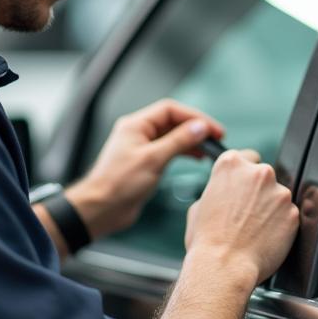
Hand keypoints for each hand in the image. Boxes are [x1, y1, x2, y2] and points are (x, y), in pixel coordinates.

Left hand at [65, 99, 222, 239]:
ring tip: (209, 149)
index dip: (194, 117)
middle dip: (195, 127)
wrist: (101, 209)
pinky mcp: (145, 162)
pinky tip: (196, 158)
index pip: (170, 110)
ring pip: (172, 136)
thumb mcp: (153, 160)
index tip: (212, 128)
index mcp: (136, 125)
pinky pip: (169, 150)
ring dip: (191, 140)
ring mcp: (142, 147)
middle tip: (216, 137)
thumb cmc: (118, 184)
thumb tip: (200, 127)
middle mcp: (139, 132)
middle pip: (173, 121)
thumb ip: (178, 141)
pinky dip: (184, 152)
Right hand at [183, 150, 299, 290]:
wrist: (224, 266)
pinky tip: (265, 237)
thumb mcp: (198, 206)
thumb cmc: (207, 241)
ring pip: (277, 196)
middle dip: (257, 191)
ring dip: (270, 208)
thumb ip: (216, 190)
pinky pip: (288, 215)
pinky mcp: (292, 213)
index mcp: (231, 164)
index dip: (243, 174)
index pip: (246, 157)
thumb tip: (224, 192)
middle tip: (245, 213)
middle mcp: (258, 172)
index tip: (242, 186)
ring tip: (253, 229)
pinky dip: (280, 225)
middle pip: (264, 175)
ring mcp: (279, 192)